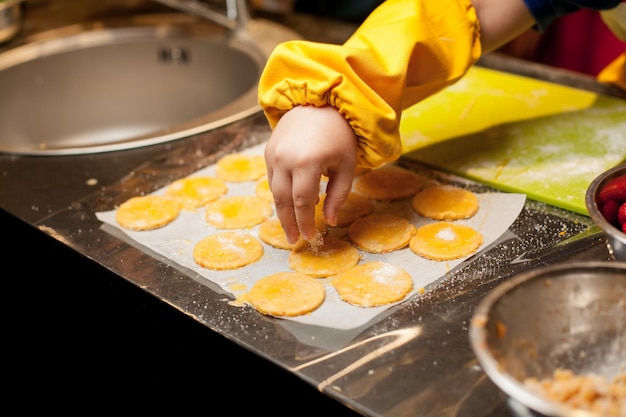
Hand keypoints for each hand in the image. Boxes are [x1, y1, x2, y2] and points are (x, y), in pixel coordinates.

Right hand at [265, 105, 356, 242]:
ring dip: (282, 212)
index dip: (304, 222)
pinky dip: (280, 194)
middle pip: (283, 200)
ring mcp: (273, 155)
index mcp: (307, 162)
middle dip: (289, 223)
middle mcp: (285, 159)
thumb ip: (338, 194)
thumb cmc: (338, 135)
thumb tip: (330, 220)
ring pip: (274, 192)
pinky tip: (290, 205)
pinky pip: (272, 179)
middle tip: (295, 240)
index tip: (309, 237)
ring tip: (290, 228)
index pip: (302, 202)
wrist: (318, 102)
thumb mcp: (346, 165)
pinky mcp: (268, 152)